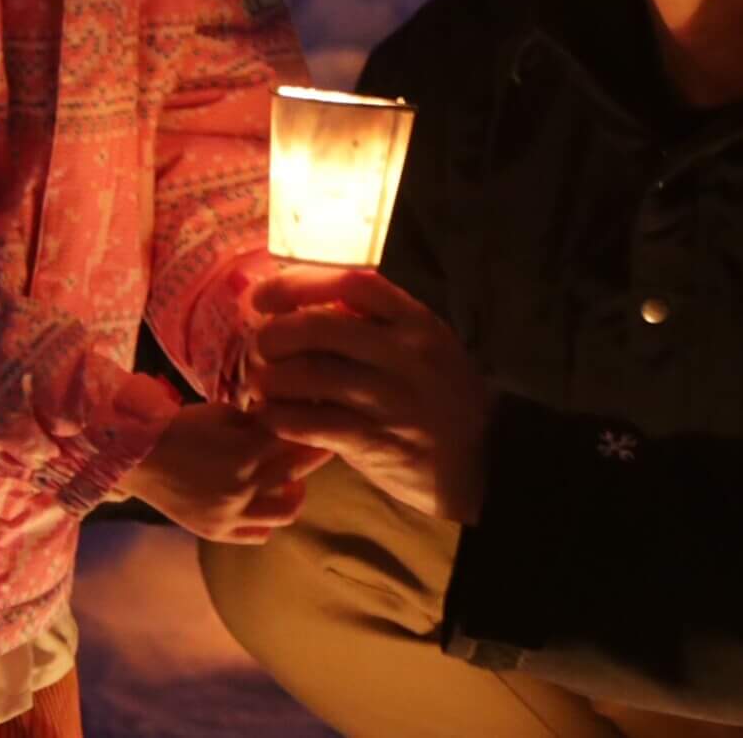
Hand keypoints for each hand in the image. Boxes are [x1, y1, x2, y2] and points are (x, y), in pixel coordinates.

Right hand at [119, 402, 331, 543]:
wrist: (138, 459)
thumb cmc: (180, 427)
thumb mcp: (224, 413)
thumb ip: (259, 421)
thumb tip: (290, 420)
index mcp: (246, 451)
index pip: (296, 441)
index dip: (311, 430)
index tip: (323, 423)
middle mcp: (244, 487)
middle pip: (297, 472)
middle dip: (312, 456)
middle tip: (318, 446)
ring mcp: (231, 514)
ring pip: (286, 511)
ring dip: (295, 493)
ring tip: (292, 481)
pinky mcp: (217, 531)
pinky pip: (257, 534)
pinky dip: (267, 521)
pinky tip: (265, 503)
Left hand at [245, 266, 492, 524]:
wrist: (483, 458)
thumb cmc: (444, 395)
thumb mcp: (426, 344)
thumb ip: (379, 324)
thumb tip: (308, 304)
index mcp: (416, 321)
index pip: (353, 283)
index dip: (300, 283)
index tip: (266, 296)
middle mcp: (403, 354)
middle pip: (319, 327)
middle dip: (274, 335)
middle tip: (259, 347)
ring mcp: (389, 399)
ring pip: (307, 375)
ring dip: (269, 378)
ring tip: (260, 383)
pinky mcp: (374, 443)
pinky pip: (310, 424)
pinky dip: (280, 417)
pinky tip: (273, 416)